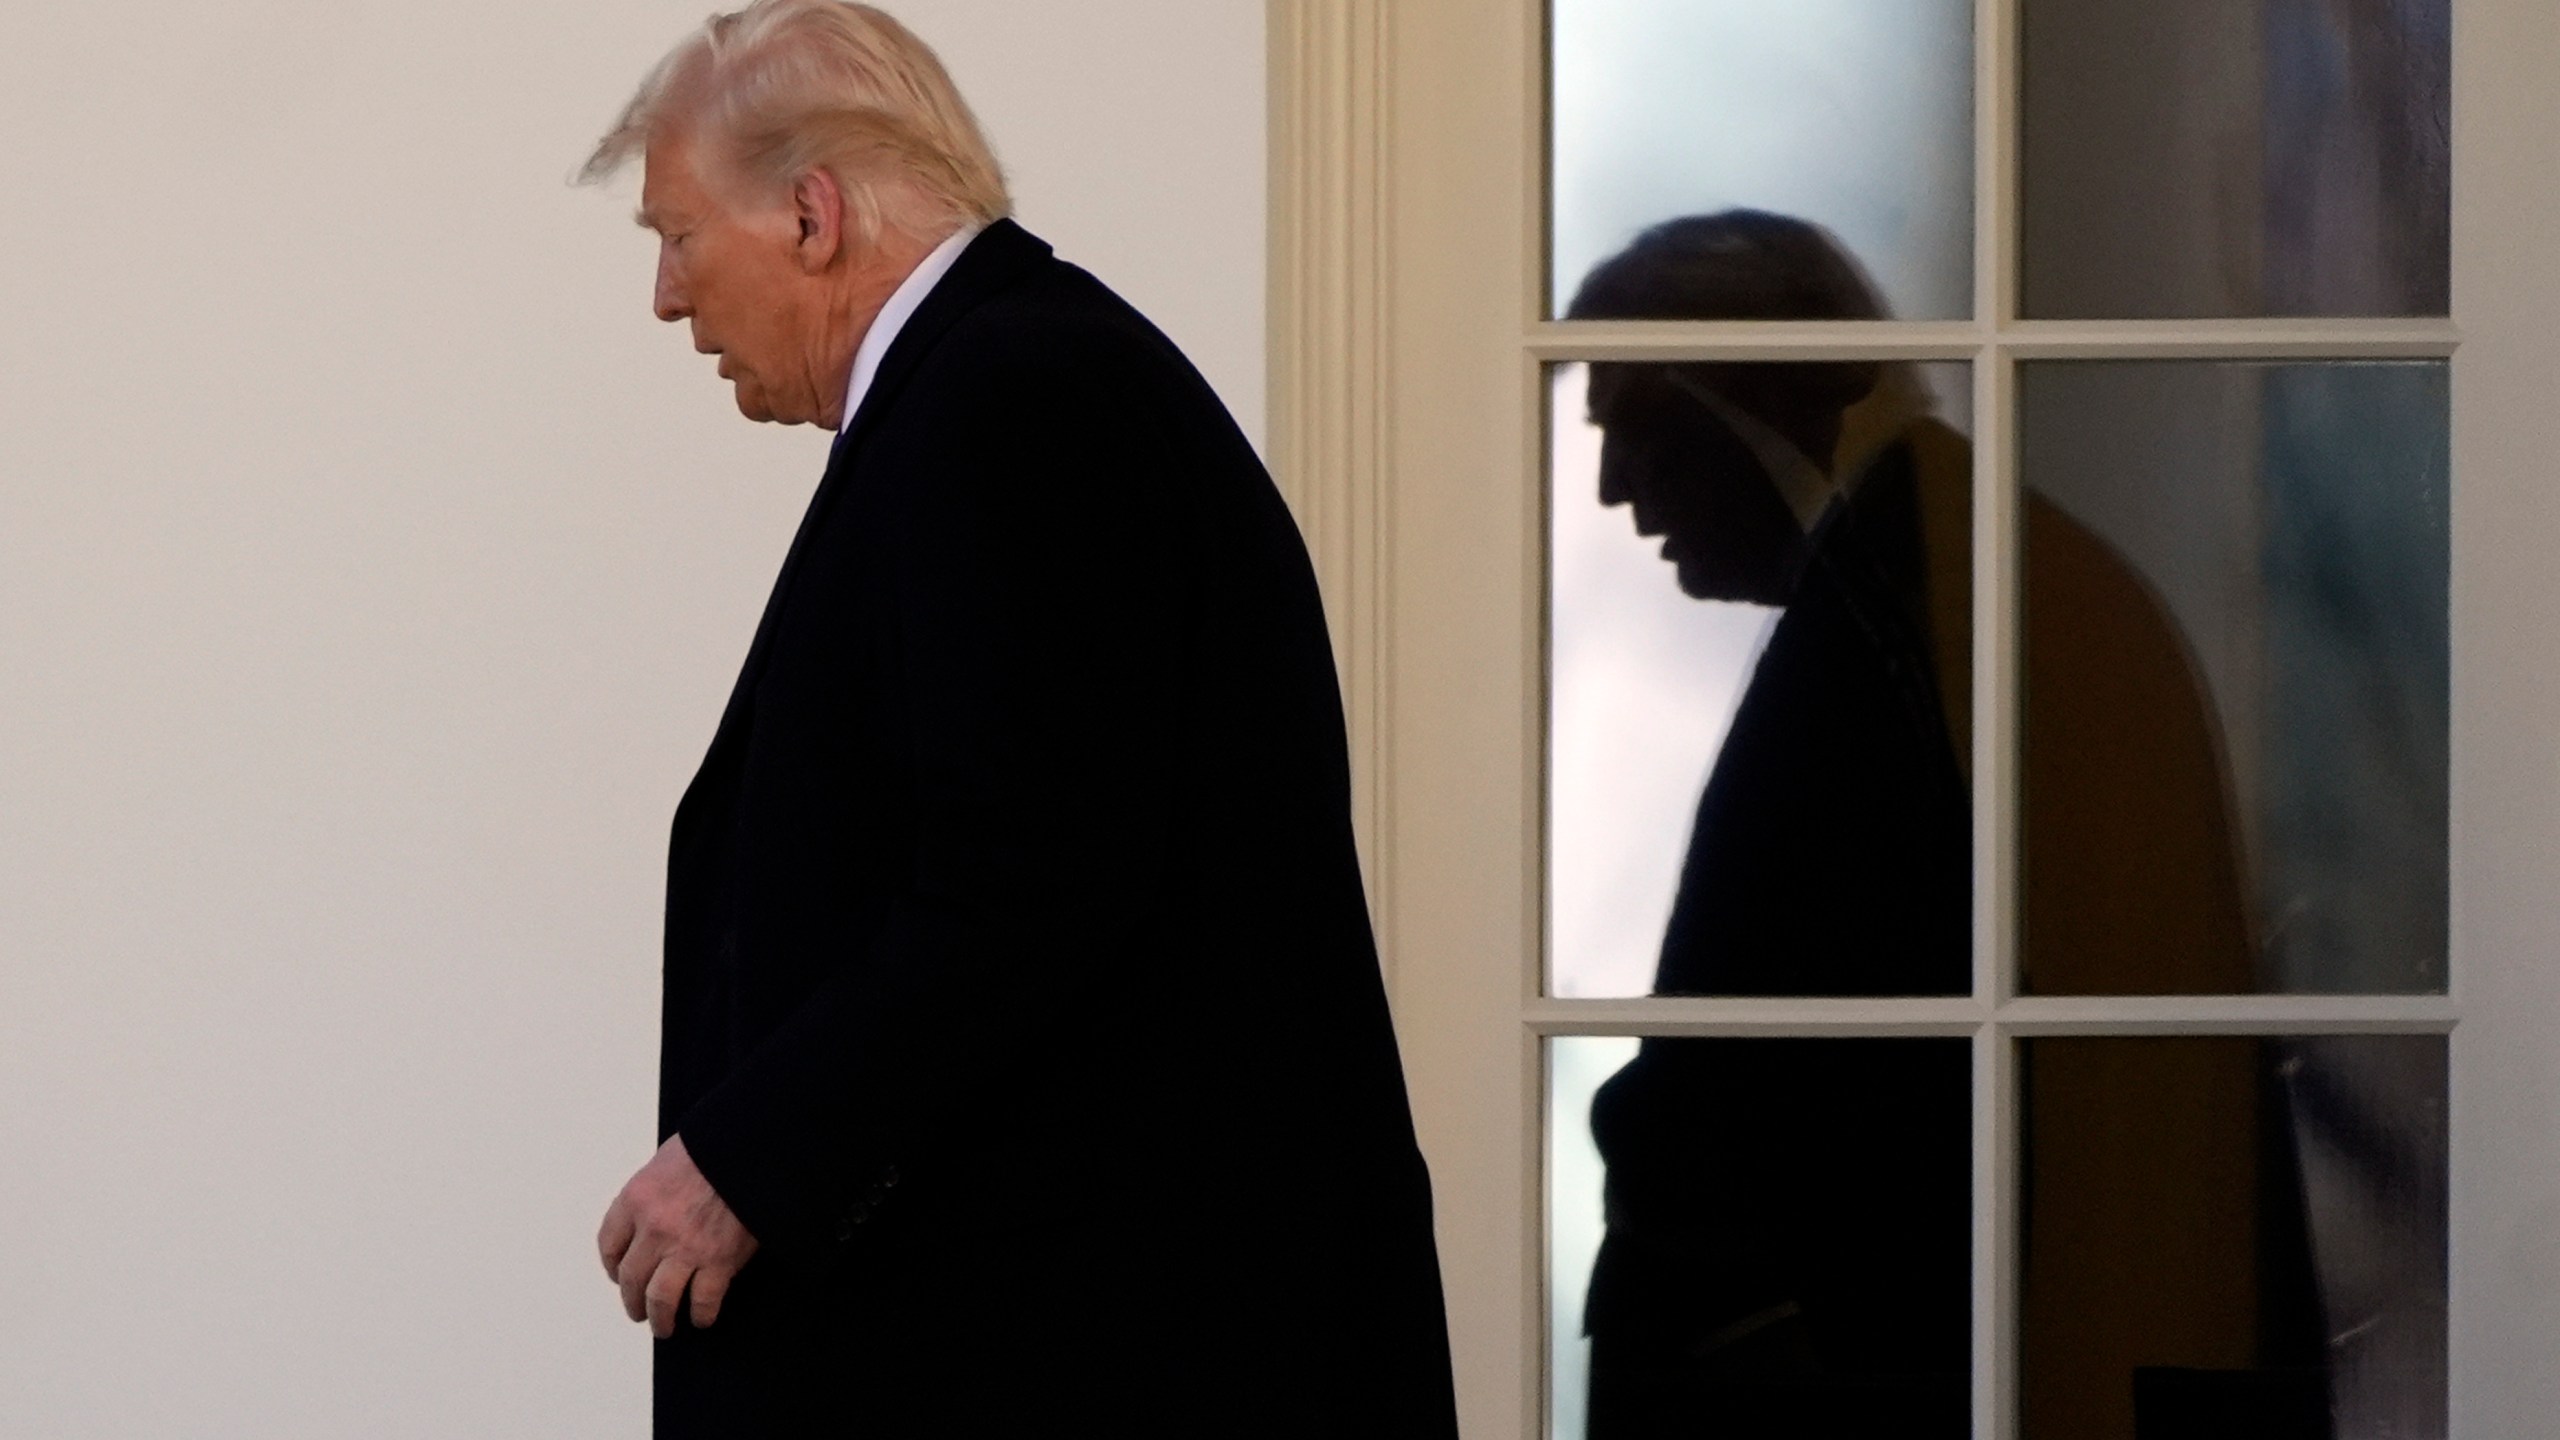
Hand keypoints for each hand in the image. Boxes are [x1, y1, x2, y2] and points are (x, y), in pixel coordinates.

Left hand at [598, 1133, 758, 1337]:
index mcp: (636, 1199)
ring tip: (664, 1327)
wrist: (752, 1149)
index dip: (613, 1267)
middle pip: (631, 1279)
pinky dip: (702, 1315)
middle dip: (633, 1301)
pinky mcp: (719, 1261)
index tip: (619, 1275)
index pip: (609, 1244)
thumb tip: (655, 1209)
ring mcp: (685, 1248)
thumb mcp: (668, 1159)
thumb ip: (655, 1189)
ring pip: (660, 1299)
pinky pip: (703, 1301)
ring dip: (660, 1318)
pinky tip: (703, 1318)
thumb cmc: (715, 1147)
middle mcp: (654, 1228)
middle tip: (638, 1310)